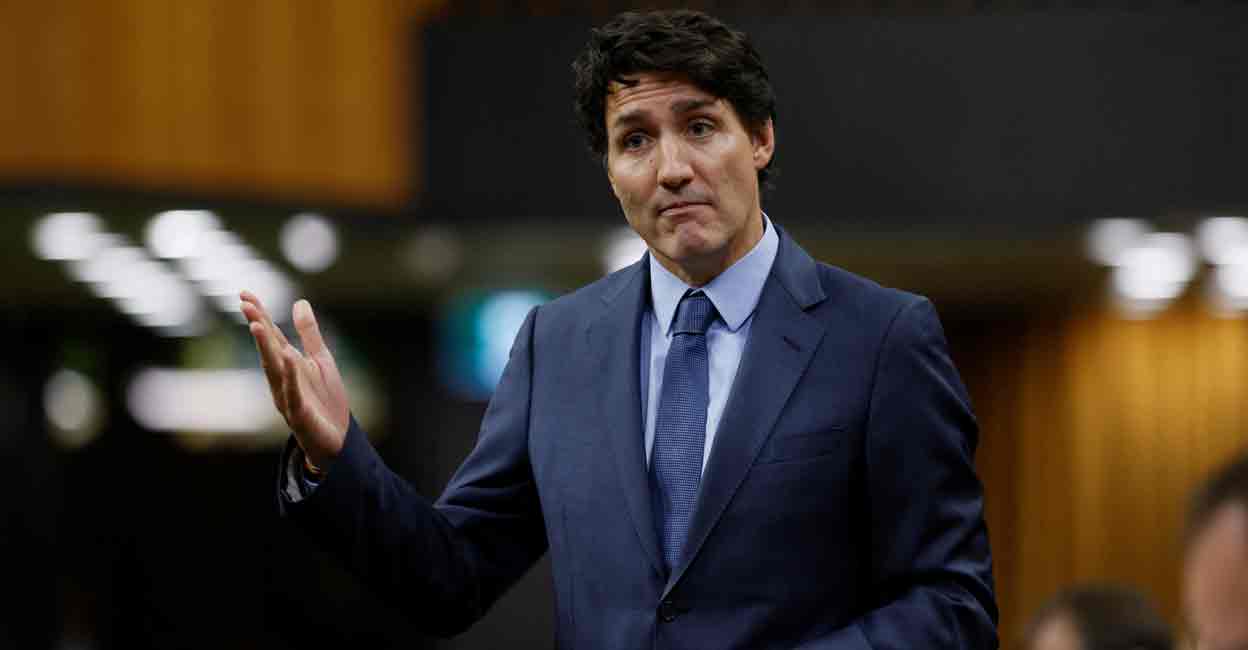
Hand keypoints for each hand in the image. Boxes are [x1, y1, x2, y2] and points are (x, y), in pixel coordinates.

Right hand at [240, 291, 348, 467]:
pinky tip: (287, 358)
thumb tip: (299, 302)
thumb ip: (309, 333)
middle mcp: (281, 379)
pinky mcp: (299, 414)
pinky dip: (289, 376)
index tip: (244, 294)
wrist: (337, 439)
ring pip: (273, 370)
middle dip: (257, 327)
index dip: (259, 315)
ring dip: (265, 348)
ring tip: (257, 325)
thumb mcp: (321, 360)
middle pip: (267, 349)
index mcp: (287, 364)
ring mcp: (287, 396)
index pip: (270, 336)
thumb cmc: (325, 400)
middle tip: (244, 304)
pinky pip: (292, 393)